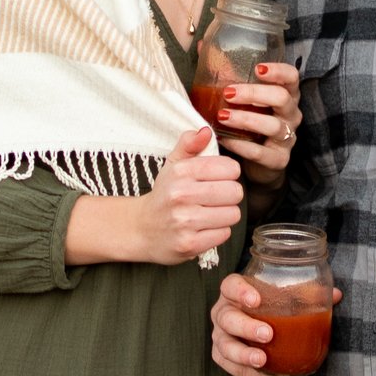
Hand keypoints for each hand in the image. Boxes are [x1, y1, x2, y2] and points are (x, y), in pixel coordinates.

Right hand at [75, 126, 240, 264]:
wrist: (140, 229)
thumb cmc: (164, 195)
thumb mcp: (173, 165)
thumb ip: (189, 145)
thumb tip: (205, 131)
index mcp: (181, 172)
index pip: (230, 168)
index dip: (229, 174)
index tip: (219, 178)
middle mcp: (181, 195)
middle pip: (235, 192)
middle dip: (230, 195)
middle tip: (216, 198)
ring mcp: (184, 221)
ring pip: (232, 214)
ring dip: (225, 215)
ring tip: (210, 213)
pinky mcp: (189, 244)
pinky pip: (224, 234)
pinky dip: (218, 232)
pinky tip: (204, 228)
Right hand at [209, 270, 342, 375]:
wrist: (259, 327)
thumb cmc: (273, 306)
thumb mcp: (289, 297)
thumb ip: (309, 294)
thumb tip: (336, 295)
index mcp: (236, 292)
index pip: (230, 285)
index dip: (240, 292)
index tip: (256, 300)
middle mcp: (224, 311)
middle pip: (226, 317)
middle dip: (245, 326)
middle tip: (267, 334)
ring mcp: (221, 334)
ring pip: (223, 345)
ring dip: (242, 354)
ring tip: (261, 360)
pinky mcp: (222, 355)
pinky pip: (229, 366)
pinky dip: (247, 372)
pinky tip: (268, 373)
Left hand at [214, 62, 301, 181]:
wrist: (260, 162)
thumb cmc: (250, 122)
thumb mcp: (242, 97)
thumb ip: (226, 73)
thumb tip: (201, 46)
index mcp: (286, 94)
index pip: (292, 77)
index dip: (278, 71)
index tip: (258, 68)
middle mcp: (291, 114)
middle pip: (281, 98)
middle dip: (254, 94)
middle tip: (228, 92)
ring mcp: (287, 138)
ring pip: (272, 125)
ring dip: (245, 119)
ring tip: (222, 116)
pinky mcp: (279, 160)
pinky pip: (261, 152)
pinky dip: (241, 146)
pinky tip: (225, 139)